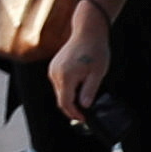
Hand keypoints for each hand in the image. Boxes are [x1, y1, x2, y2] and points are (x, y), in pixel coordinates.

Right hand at [47, 4, 112, 124]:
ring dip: (69, 98)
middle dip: (72, 108)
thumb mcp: (97, 73)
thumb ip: (89, 91)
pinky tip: (78, 87)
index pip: (66, 102)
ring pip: (59, 91)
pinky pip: (58, 83)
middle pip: (61, 98)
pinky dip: (67, 89)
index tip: (84, 119)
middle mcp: (55, 74)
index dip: (74, 113)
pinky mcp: (54, 66)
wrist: (87, 32)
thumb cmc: (95, 51)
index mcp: (66, 77)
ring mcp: (53, 70)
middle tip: (85, 114)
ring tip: (84, 100)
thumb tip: (84, 106)